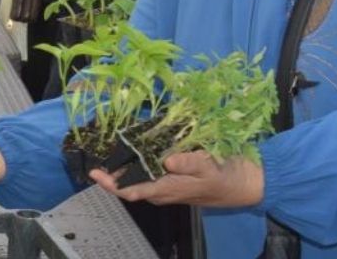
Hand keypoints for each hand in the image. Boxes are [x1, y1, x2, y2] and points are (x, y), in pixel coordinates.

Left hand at [89, 151, 263, 207]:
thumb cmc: (224, 177)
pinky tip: (133, 145)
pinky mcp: (172, 177)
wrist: (243, 184)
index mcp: (165, 189)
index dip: (109, 183)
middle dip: (111, 170)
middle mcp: (161, 189)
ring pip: (137, 177)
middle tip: (97, 149)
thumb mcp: (209, 167)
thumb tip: (167, 160)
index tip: (93, 172)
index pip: (129, 191)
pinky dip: (137, 160)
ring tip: (109, 145)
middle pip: (128, 184)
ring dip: (123, 164)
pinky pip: (148, 171)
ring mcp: (165, 184)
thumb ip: (188, 163)